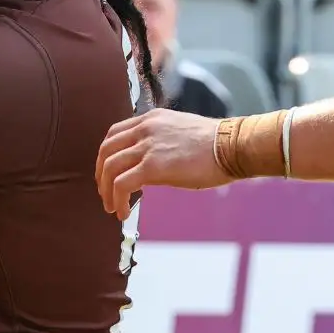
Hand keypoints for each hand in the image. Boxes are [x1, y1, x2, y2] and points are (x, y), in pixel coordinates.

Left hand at [97, 108, 230, 218]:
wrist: (232, 146)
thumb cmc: (216, 145)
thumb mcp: (181, 135)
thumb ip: (161, 144)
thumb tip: (151, 166)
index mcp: (151, 119)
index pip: (114, 134)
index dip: (107, 156)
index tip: (109, 175)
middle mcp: (144, 129)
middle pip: (106, 150)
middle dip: (101, 175)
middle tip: (105, 194)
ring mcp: (147, 146)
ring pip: (110, 169)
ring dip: (106, 192)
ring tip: (113, 208)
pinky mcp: (153, 166)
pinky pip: (122, 185)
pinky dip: (118, 200)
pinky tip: (123, 213)